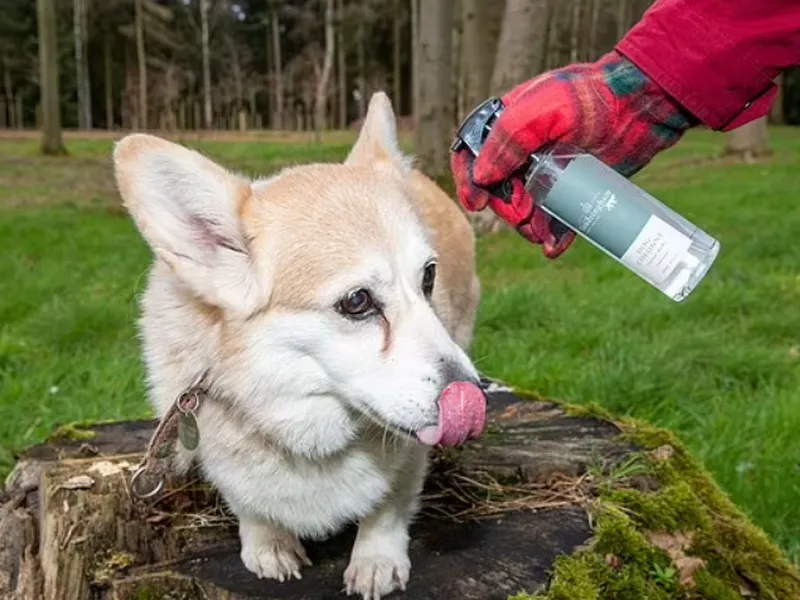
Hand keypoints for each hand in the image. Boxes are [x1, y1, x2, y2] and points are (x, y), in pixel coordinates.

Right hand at [451, 50, 696, 257]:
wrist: (639, 108)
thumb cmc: (588, 98)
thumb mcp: (539, 111)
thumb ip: (506, 140)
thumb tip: (480, 177)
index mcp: (506, 128)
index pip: (471, 157)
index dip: (468, 181)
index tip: (477, 203)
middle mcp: (523, 154)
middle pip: (497, 192)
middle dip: (506, 209)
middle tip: (524, 212)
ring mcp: (548, 174)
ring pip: (524, 211)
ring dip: (527, 227)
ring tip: (542, 233)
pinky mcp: (573, 191)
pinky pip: (555, 221)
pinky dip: (551, 237)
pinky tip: (553, 247)